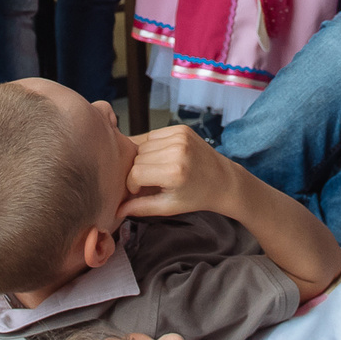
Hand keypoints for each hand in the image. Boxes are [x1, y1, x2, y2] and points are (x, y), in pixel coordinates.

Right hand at [119, 124, 238, 219]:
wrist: (223, 180)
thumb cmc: (196, 197)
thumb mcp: (168, 206)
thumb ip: (141, 207)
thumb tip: (116, 210)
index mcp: (174, 172)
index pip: (135, 173)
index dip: (133, 184)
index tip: (140, 190)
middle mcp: (177, 151)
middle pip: (137, 158)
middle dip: (139, 171)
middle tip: (152, 181)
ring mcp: (180, 137)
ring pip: (143, 145)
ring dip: (145, 158)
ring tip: (159, 169)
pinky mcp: (182, 129)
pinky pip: (154, 134)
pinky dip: (154, 146)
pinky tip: (165, 157)